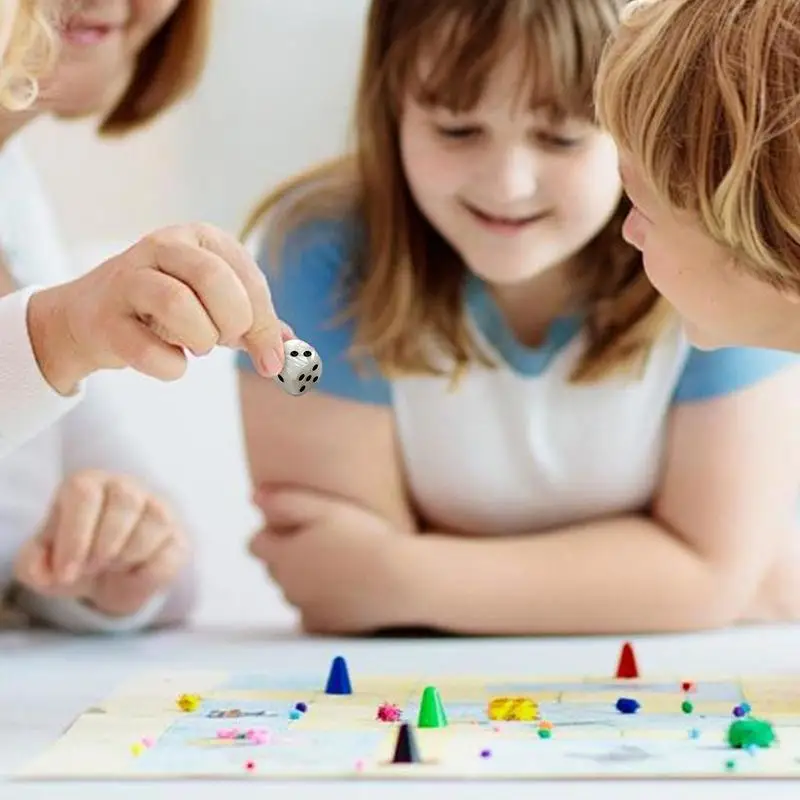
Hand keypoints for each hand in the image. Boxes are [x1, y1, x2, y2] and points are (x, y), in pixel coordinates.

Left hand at [13, 469, 187, 616]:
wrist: (106, 580)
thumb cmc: (74, 559)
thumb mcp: (40, 564)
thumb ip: (32, 564)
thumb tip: (51, 571)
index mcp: (88, 485)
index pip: (85, 493)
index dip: (75, 537)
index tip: (67, 572)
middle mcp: (127, 488)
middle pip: (125, 500)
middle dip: (104, 545)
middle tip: (92, 568)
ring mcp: (158, 510)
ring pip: (155, 521)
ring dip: (127, 556)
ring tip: (113, 567)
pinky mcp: (178, 538)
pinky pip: (171, 553)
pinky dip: (147, 574)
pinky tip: (133, 575)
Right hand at [27, 223, 293, 394]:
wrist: (92, 318)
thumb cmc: (167, 310)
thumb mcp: (218, 307)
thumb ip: (256, 323)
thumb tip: (289, 344)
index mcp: (202, 238)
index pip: (249, 277)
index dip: (264, 324)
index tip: (272, 360)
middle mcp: (164, 246)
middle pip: (214, 279)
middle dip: (232, 323)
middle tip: (226, 342)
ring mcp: (128, 277)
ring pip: (177, 303)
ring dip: (199, 338)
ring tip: (197, 345)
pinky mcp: (104, 317)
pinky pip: (147, 349)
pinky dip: (170, 367)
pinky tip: (170, 360)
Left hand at [249, 486, 416, 632]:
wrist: (401, 579)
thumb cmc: (365, 537)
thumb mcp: (325, 508)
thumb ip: (285, 501)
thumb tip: (254, 497)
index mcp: (282, 555)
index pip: (255, 544)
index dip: (274, 532)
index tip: (300, 526)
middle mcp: (287, 586)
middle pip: (275, 568)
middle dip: (290, 555)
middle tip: (324, 542)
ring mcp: (305, 609)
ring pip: (294, 591)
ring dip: (306, 580)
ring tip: (339, 565)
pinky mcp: (326, 627)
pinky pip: (312, 616)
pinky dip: (321, 605)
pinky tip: (344, 591)